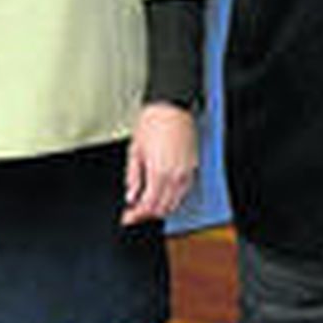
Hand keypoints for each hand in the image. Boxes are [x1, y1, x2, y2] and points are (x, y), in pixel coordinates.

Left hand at [122, 103, 197, 225]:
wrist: (171, 105)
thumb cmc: (153, 122)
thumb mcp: (134, 150)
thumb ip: (133, 177)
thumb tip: (131, 194)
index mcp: (159, 172)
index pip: (149, 206)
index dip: (136, 215)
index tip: (128, 216)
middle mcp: (176, 174)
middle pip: (163, 207)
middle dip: (148, 213)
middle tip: (135, 211)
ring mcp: (187, 170)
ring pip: (176, 201)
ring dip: (162, 206)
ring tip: (148, 203)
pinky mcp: (194, 164)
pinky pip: (184, 190)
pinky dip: (173, 196)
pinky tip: (163, 192)